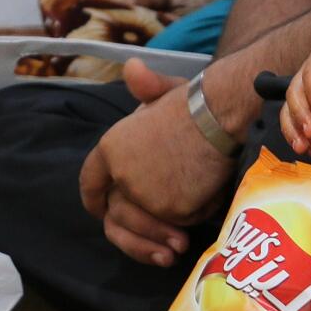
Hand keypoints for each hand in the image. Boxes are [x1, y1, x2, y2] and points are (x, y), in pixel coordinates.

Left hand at [78, 59, 237, 266]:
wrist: (219, 113)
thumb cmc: (193, 101)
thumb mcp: (161, 91)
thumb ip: (144, 88)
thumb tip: (133, 67)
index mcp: (110, 148)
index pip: (91, 182)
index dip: (94, 199)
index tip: (100, 210)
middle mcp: (122, 175)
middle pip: (117, 215)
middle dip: (132, 234)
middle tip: (155, 242)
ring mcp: (146, 195)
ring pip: (149, 225)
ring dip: (160, 238)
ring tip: (179, 242)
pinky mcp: (173, 210)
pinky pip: (180, 222)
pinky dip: (191, 217)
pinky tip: (203, 202)